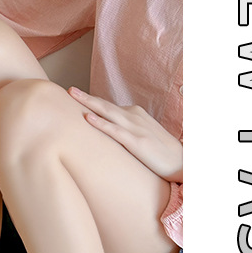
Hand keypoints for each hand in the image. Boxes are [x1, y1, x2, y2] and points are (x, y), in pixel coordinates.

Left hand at [68, 87, 182, 181]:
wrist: (182, 162)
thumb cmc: (160, 152)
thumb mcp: (141, 136)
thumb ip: (125, 131)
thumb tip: (107, 134)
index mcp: (134, 114)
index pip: (108, 106)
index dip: (91, 101)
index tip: (75, 95)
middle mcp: (134, 116)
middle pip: (105, 105)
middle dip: (86, 97)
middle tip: (69, 90)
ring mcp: (135, 128)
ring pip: (108, 112)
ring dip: (89, 103)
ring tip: (73, 96)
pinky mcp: (137, 141)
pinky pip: (115, 131)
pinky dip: (101, 123)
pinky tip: (88, 118)